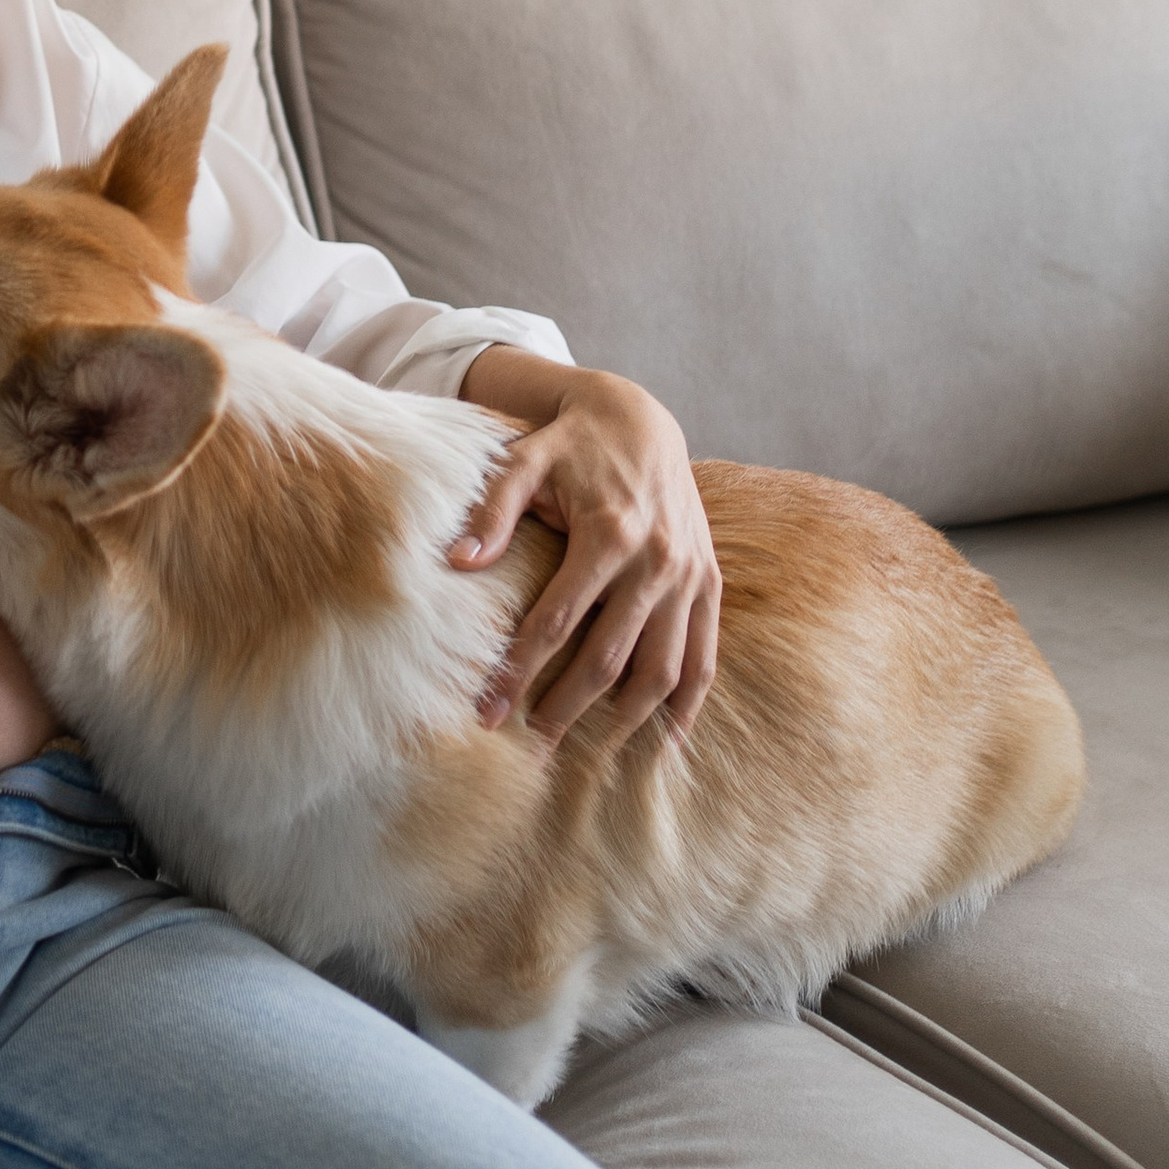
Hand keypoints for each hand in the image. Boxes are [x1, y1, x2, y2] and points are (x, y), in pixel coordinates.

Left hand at [449, 358, 718, 744]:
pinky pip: (705, 655)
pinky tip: (666, 738)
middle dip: (564, 708)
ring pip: (661, 669)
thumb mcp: (524, 459)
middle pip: (607, 658)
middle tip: (528, 743)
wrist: (640, 419)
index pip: (556, 623)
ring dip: (624, 719)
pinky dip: (689, 702)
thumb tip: (458, 562)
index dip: (518, 671)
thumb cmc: (571, 444)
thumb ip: (491, 510)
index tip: (487, 711)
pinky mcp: (709, 582)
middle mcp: (657, 561)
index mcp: (609, 534)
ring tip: (586, 749)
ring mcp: (690, 575)